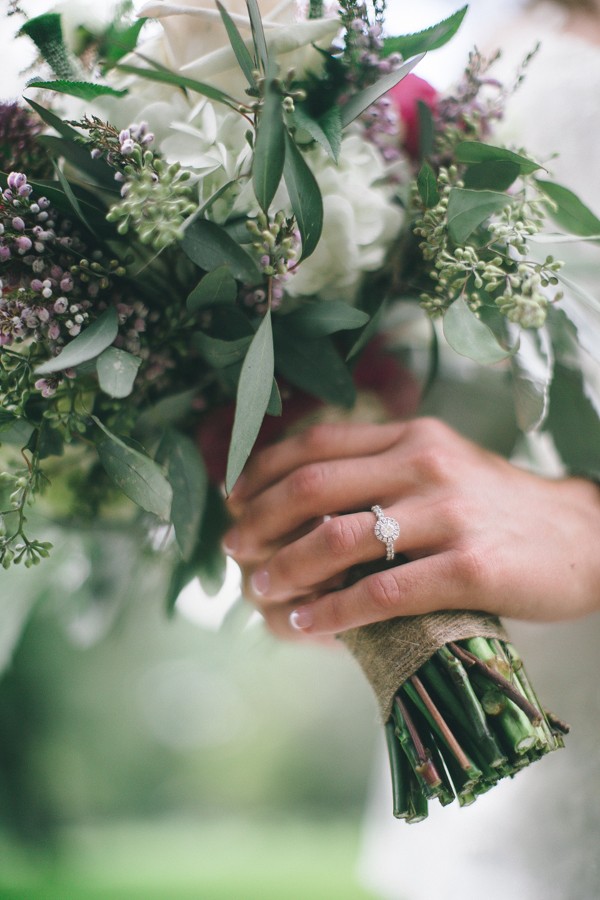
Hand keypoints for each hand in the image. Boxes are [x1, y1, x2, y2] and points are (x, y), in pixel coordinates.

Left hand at [223, 418, 599, 638]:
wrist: (584, 537)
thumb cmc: (498, 507)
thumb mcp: (442, 465)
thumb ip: (382, 468)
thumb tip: (302, 492)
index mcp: (412, 436)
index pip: (315, 443)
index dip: (261, 471)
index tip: (232, 499)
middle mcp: (425, 464)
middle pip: (311, 486)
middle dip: (257, 520)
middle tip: (233, 550)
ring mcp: (449, 514)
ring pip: (338, 538)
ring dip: (284, 568)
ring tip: (260, 589)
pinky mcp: (471, 567)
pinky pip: (383, 592)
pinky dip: (334, 611)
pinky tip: (308, 624)